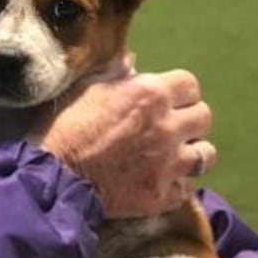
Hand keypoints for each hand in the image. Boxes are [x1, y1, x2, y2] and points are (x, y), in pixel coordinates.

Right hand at [37, 70, 215, 218]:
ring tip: (172, 157)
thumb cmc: (63, 127)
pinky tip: (157, 183)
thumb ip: (115, 74)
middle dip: (188, 120)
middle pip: (204, 117)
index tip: (165, 100)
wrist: (52, 177)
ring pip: (206, 155)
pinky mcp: (162, 195)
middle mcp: (167, 127)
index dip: (178, 92)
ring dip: (190, 154)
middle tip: (168, 128)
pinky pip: (185, 190)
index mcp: (150, 94)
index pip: (190, 85)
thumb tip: (131, 62)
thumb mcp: (84, 89)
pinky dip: (173, 187)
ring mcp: (169, 164)